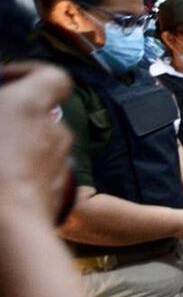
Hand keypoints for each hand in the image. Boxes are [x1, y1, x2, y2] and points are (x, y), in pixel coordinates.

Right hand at [0, 63, 73, 222]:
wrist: (6, 223)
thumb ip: (3, 107)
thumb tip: (7, 110)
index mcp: (31, 104)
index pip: (54, 77)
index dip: (30, 73)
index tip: (4, 81)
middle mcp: (55, 131)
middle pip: (43, 115)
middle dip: (18, 117)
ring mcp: (62, 164)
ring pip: (43, 146)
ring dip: (22, 146)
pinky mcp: (60, 192)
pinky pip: (43, 174)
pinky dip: (27, 172)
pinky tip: (5, 183)